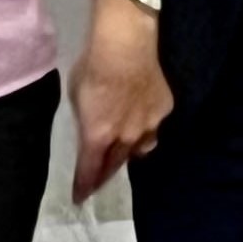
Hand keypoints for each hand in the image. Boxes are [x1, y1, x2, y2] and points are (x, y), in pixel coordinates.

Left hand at [69, 0, 170, 199]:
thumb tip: (91, 130)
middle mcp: (126, 139)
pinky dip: (146, 127)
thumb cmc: (92, 65)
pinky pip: (154, 128)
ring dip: (128, 152)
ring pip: (139, 150)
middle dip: (104, 175)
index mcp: (98, 136)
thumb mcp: (77, 97)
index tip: (79, 198)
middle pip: (115, 166)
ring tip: (123, 149)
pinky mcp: (165, 112)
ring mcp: (149, 127)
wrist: (126, 44)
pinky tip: (141, 117)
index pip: (89, 171)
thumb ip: (86, 120)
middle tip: (98, 181)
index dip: (83, 186)